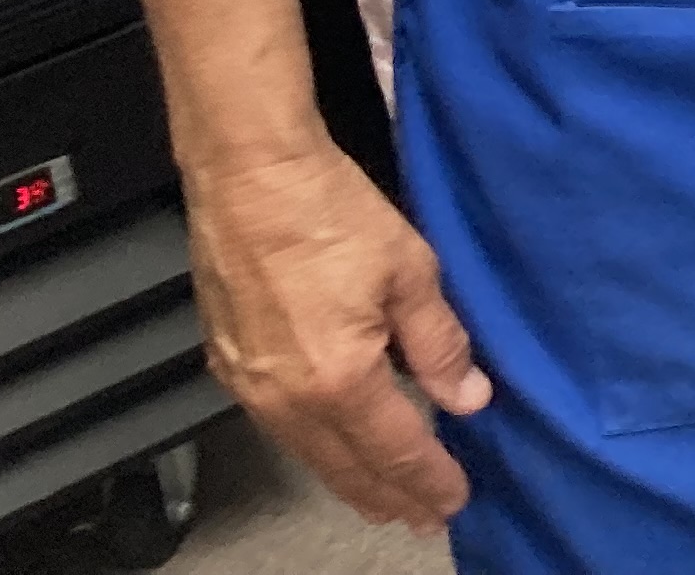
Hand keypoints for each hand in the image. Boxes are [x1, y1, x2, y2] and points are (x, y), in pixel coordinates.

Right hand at [187, 143, 487, 530]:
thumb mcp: (411, 271)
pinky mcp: (227, 363)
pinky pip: (278, 425)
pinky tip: (332, 443)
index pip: (395, 449)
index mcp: (339, 379)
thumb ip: (440, 343)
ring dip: (348, 476)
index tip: (453, 502)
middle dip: (387, 495)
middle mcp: (287, 397)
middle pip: (344, 466)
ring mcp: (249, 384)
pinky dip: (313, 445)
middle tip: (420, 517)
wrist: (249, 176)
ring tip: (382, 494)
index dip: (428, 479)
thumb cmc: (330, 212)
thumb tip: (468, 398)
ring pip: (307, 452)